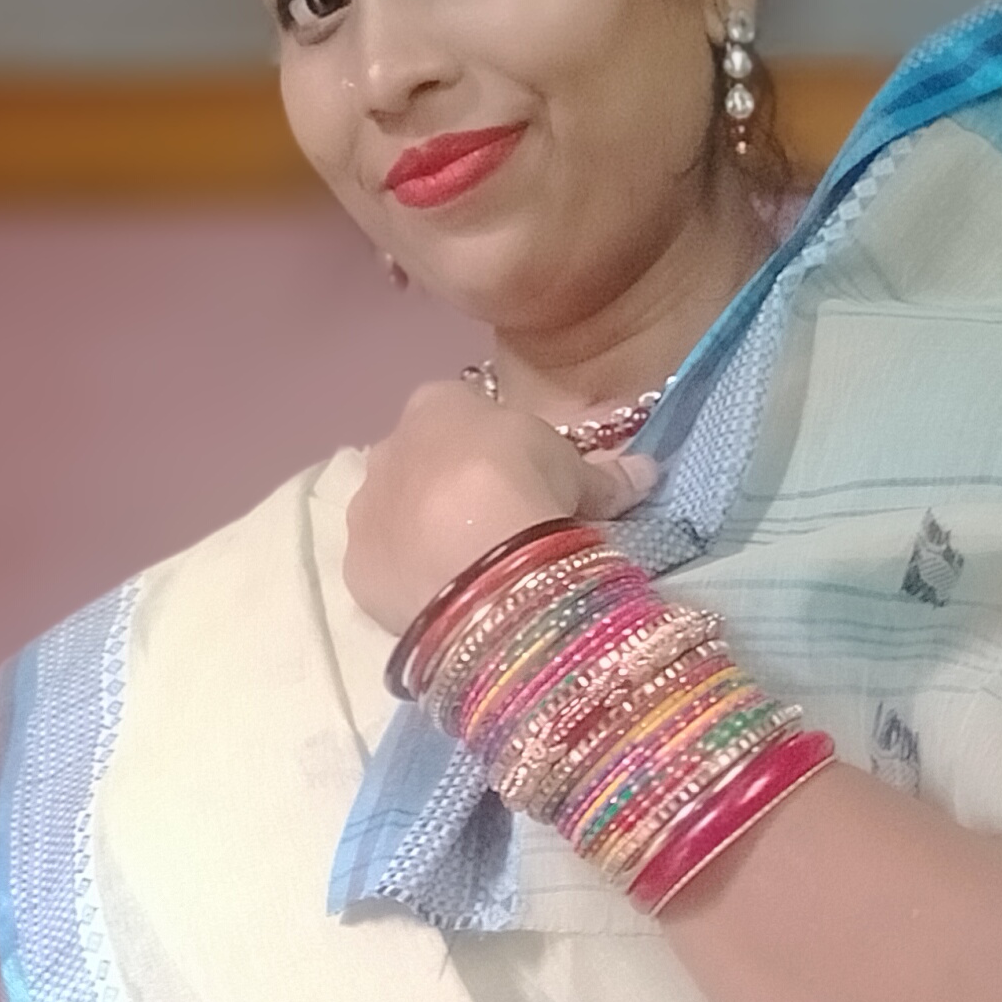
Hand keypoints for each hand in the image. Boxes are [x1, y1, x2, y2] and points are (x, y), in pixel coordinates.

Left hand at [344, 377, 657, 637]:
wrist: (482, 566)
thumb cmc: (528, 490)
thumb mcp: (578, 474)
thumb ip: (604, 475)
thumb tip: (647, 473)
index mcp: (437, 404)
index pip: (463, 413)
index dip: (497, 449)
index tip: (526, 482)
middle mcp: (387, 447)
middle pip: (422, 463)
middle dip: (452, 489)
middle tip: (500, 528)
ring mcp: (365, 508)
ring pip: (397, 514)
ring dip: (425, 534)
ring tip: (473, 569)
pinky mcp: (355, 566)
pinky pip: (386, 567)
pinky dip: (410, 578)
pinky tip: (447, 597)